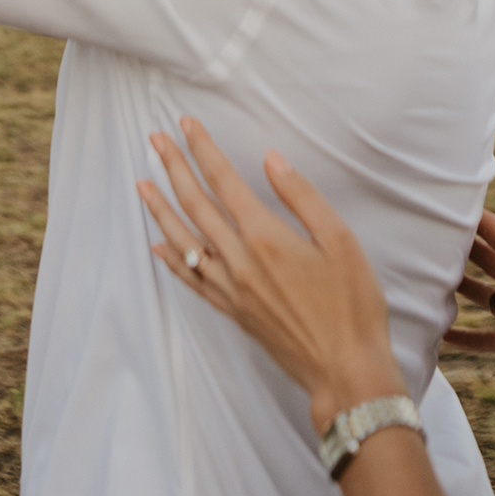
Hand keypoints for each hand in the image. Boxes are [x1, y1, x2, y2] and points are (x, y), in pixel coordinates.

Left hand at [138, 119, 406, 433]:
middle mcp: (240, 261)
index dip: (202, 150)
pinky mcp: (233, 312)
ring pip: (184, 241)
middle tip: (155, 139)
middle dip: (174, 168)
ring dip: (161, 210)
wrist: (346, 371)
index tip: (185, 125)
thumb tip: (270, 160)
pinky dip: (171, 261)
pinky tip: (158, 246)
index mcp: (266, 238)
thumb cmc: (352, 306)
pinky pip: (191, 281)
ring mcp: (232, 289)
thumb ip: (301, 197)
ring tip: (142, 185)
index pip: (224, 182)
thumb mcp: (340, 241)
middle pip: (196, 205)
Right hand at [444, 176, 494, 374]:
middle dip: (461, 250)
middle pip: (484, 260)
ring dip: (459, 290)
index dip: (472, 220)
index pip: (493, 230)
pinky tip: (441, 334)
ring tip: (430, 281)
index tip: (444, 208)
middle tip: (429, 241)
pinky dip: (463, 338)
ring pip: (480, 295)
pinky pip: (482, 339)